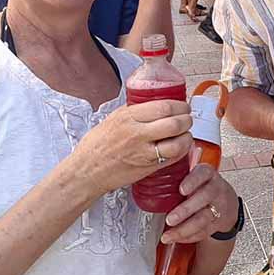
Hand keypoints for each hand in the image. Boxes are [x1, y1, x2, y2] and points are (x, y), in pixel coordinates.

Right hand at [74, 99, 194, 194]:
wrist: (86, 171)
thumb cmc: (96, 146)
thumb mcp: (113, 119)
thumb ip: (134, 111)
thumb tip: (154, 103)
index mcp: (128, 117)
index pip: (164, 107)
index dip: (180, 105)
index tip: (183, 106)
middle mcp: (137, 134)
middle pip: (175, 123)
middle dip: (187, 119)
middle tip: (187, 118)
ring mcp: (143, 152)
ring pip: (177, 143)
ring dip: (187, 137)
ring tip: (185, 133)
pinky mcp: (147, 167)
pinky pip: (172, 158)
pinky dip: (181, 151)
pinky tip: (180, 147)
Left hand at [160, 165, 239, 243]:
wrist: (226, 200)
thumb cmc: (202, 186)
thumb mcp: (194, 175)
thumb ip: (178, 177)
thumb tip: (148, 180)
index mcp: (207, 173)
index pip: (202, 174)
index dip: (192, 182)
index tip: (181, 190)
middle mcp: (215, 188)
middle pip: (203, 198)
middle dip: (185, 210)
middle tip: (169, 219)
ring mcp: (218, 206)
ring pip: (203, 219)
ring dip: (184, 229)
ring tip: (167, 236)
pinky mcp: (218, 223)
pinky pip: (204, 231)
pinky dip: (188, 237)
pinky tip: (176, 238)